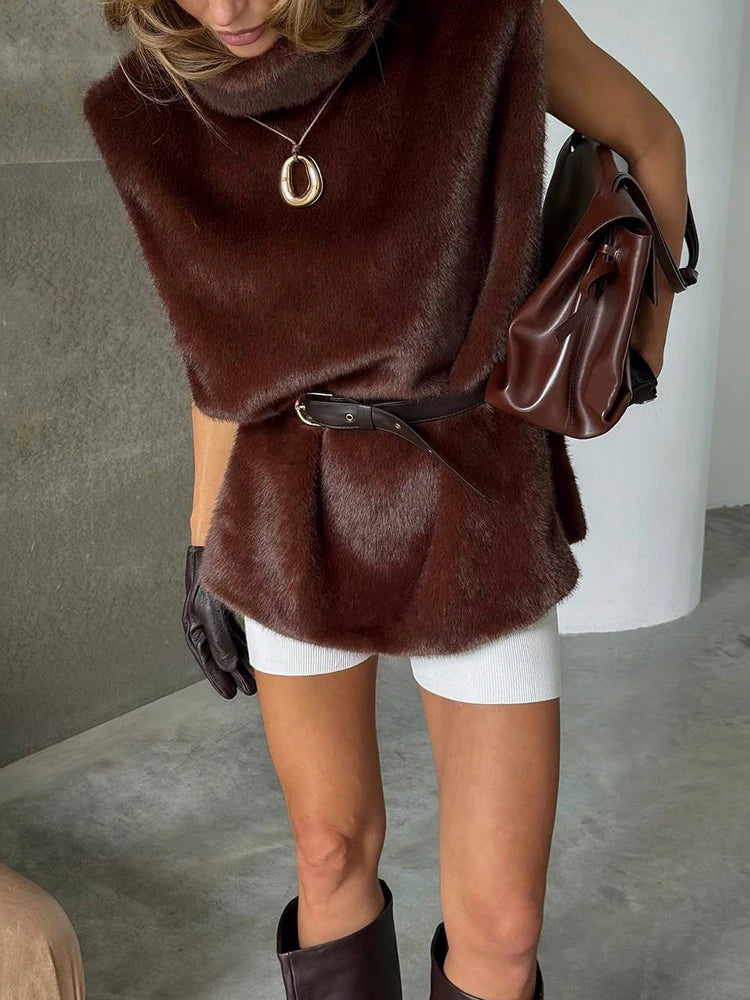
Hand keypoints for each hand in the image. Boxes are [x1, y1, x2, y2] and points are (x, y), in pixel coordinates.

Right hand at [182, 544, 256, 697]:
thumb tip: (230, 664)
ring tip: (255, 680)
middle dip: (233, 675)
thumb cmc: (211, 574)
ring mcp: (215, 613)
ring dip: (241, 663)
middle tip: (248, 692)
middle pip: (218, 655)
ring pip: (229, 644)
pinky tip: (256, 654)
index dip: (218, 677)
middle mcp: (203, 620)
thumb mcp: (212, 608)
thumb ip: (220, 637)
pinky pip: (236, 631)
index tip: (230, 694)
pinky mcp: (227, 606)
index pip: (206, 658)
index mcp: (195, 623)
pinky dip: (245, 644)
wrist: (216, 543)